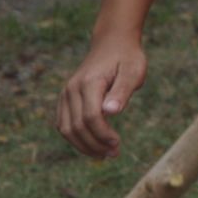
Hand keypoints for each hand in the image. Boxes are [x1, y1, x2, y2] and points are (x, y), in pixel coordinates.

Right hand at [57, 37, 146, 157]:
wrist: (112, 42)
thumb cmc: (127, 57)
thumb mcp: (134, 71)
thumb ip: (123, 91)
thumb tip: (111, 112)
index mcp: (89, 83)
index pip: (91, 117)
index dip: (103, 135)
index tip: (117, 145)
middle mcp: (71, 89)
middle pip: (76, 126)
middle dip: (94, 145)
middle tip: (114, 154)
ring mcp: (65, 93)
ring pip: (66, 129)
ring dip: (83, 146)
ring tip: (104, 154)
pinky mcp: (65, 98)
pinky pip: (63, 123)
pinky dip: (75, 138)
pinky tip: (92, 145)